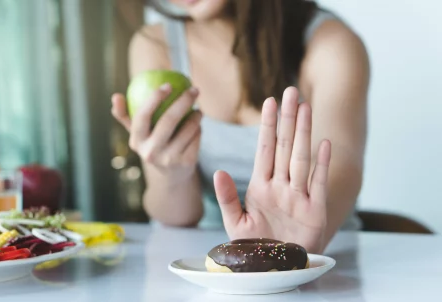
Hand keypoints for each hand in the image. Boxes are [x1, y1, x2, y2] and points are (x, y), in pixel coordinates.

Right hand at [111, 83, 201, 180]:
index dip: (154, 98)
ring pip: (187, 128)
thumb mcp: (138, 134)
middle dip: (183, 101)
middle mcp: (151, 152)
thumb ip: (125, 115)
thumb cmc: (153, 144)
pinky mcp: (186, 163)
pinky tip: (198, 126)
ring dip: (196, 115)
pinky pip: (196, 137)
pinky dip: (199, 129)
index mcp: (137, 141)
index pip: (142, 116)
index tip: (167, 85)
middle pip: (168, 120)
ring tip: (197, 110)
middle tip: (193, 90)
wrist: (171, 175)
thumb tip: (116, 96)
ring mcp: (169, 159)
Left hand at [213, 87, 331, 252]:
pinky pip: (318, 183)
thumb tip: (218, 171)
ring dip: (303, 133)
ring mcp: (299, 196)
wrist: (276, 268)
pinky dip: (321, 165)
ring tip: (306, 107)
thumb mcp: (236, 223)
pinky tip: (324, 143)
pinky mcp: (315, 211)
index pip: (264, 149)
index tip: (269, 102)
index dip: (267, 126)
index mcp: (261, 187)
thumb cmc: (256, 246)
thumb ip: (227, 197)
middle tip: (291, 92)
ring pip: (301, 158)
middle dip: (287, 119)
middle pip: (284, 146)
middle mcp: (281, 186)